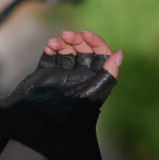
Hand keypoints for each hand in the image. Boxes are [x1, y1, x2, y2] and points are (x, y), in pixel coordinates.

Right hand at [0, 30, 121, 159]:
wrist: (38, 125)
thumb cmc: (67, 113)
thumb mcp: (92, 95)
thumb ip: (107, 75)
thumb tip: (119, 54)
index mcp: (93, 81)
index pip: (99, 56)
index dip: (95, 43)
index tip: (86, 35)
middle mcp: (79, 77)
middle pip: (82, 51)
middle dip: (76, 40)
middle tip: (67, 36)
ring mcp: (61, 76)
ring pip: (66, 52)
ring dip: (62, 43)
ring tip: (55, 42)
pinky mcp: (46, 76)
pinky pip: (50, 58)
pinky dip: (50, 49)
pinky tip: (49, 46)